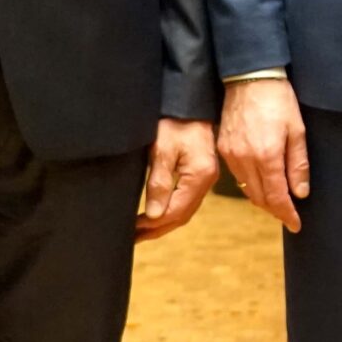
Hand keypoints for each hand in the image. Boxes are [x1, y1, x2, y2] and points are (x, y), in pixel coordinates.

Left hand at [136, 117, 219, 240]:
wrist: (189, 103)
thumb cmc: (174, 123)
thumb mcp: (161, 151)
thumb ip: (158, 183)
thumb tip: (154, 214)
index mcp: (199, 176)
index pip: (176, 211)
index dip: (154, 224)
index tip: (133, 229)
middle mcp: (207, 181)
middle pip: (183, 215)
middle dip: (158, 229)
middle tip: (135, 238)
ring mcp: (206, 178)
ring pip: (186, 210)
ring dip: (165, 222)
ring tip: (143, 231)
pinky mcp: (202, 173)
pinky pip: (187, 200)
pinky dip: (172, 211)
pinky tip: (159, 213)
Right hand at [219, 78, 309, 230]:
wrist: (249, 77)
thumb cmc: (278, 100)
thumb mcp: (297, 130)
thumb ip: (298, 164)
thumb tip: (300, 192)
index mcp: (266, 156)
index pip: (276, 196)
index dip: (286, 214)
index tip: (296, 225)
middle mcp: (245, 159)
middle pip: (259, 197)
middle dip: (275, 210)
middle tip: (289, 216)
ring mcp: (230, 154)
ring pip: (247, 188)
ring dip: (262, 199)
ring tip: (277, 203)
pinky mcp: (223, 147)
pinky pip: (237, 176)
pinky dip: (250, 184)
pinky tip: (260, 183)